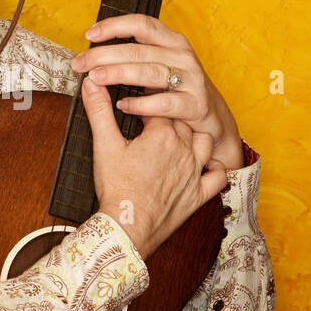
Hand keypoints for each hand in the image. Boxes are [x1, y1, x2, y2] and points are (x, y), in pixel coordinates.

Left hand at [70, 13, 243, 169]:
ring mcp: (191, 79)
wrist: (212, 120)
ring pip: (150, 73)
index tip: (89, 34)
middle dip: (104, 55)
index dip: (114, 26)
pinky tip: (123, 105)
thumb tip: (93, 54)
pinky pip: (165, 103)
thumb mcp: (159, 66)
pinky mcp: (196, 105)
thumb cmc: (178, 90)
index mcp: (172, 41)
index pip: (141, 24)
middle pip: (138, 50)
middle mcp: (183, 56)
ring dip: (119, 74)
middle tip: (80, 64)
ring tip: (96, 79)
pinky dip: (141, 104)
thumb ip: (134, 57)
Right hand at [79, 75, 227, 259]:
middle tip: (149, 127)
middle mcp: (185, 150)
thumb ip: (99, 110)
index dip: (147, 109)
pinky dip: (214, 168)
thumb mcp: (104, 145)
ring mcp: (195, 173)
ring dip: (193, 137)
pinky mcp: (199, 195)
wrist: (126, 227)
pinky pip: (218, 176)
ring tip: (176, 141)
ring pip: (204, 142)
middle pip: (182, 123)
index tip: (136, 113)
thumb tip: (91, 82)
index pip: (160, 108)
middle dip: (167, 120)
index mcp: (163, 134)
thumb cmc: (115, 188)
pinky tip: (204, 165)